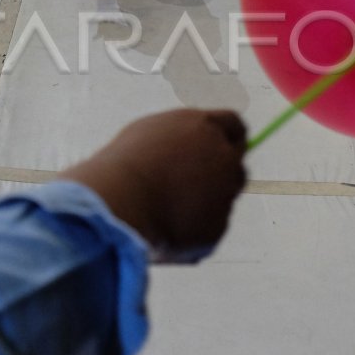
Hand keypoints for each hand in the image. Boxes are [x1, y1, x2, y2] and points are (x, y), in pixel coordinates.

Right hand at [67, 109, 247, 258]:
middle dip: (219, 174)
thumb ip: (182, 138)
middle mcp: (223, 157)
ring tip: (162, 208)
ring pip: (220, 199)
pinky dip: (193, 229)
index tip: (220, 150)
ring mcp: (224, 194)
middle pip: (235, 165)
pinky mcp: (217, 227)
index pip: (234, 126)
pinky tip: (163, 227)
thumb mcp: (153, 133)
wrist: (120, 201)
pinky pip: (209, 227)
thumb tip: (190, 150)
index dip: (227, 139)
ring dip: (202, 202)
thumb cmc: (125, 165)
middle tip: (189, 185)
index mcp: (205, 127)